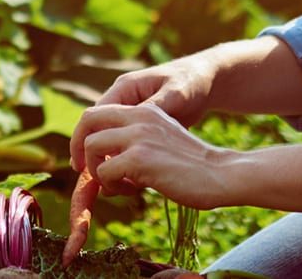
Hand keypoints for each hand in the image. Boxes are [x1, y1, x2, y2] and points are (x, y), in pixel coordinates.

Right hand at [71, 59, 214, 170]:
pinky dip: (121, 159)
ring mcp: (130, 112)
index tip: (81, 166)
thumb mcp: (176, 95)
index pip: (92, 116)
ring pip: (108, 139)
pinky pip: (122, 143)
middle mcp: (122, 100)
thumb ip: (153, 108)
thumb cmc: (191, 83)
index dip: (83, 142)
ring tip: (109, 185)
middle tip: (89, 181)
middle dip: (89, 155)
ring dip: (106, 160)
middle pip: (94, 129)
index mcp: (125, 88)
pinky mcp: (139, 124)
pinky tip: (127, 178)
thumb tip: (131, 125)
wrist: (207, 81)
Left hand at [75, 102, 238, 208]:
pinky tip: (134, 191)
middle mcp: (139, 117)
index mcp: (145, 111)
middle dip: (79, 150)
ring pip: (91, 148)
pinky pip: (104, 173)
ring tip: (119, 186)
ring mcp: (138, 137)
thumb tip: (104, 165)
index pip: (97, 112)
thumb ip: (135, 144)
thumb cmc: (193, 166)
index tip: (86, 159)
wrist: (222, 174)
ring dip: (98, 171)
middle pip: (87, 122)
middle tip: (85, 172)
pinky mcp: (139, 159)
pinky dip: (112, 186)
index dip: (85, 135)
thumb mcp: (161, 142)